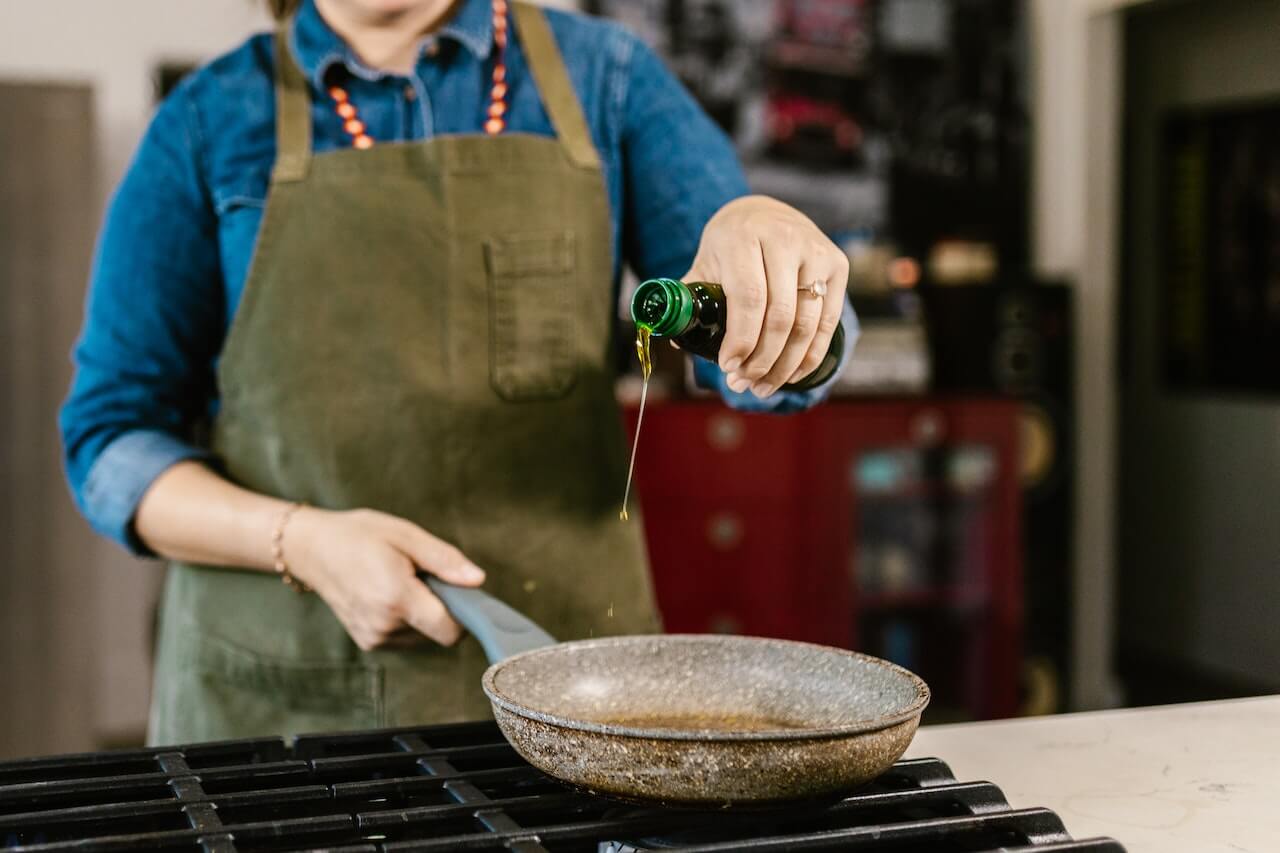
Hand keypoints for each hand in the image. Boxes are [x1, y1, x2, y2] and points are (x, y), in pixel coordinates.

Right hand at [284, 507, 485, 650]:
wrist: (312, 549)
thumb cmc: (360, 536)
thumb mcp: (406, 536)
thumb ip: (445, 561)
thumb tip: (478, 580)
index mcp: (396, 598)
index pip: (450, 631)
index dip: (464, 613)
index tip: (458, 589)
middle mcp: (384, 626)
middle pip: (439, 632)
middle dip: (441, 607)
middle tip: (421, 576)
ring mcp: (373, 638)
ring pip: (423, 636)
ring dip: (424, 614)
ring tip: (401, 582)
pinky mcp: (368, 642)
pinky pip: (405, 637)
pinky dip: (407, 619)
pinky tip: (389, 595)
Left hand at [684, 195, 848, 396]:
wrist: (766, 213)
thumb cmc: (731, 245)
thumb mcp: (705, 262)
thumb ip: (691, 297)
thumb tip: (679, 340)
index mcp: (744, 237)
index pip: (749, 297)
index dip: (741, 339)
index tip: (728, 366)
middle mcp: (785, 240)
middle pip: (780, 316)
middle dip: (761, 360)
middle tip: (743, 383)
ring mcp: (816, 252)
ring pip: (806, 324)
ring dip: (784, 365)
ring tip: (763, 386)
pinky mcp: (837, 265)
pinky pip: (827, 322)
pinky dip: (810, 356)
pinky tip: (790, 374)